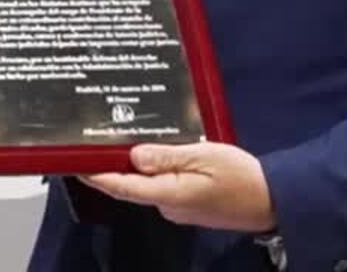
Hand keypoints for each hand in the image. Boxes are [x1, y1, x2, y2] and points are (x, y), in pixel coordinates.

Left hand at [78, 142, 275, 231]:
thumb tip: (134, 155)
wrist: (272, 200)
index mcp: (169, 194)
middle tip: (92, 141)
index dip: (96, 175)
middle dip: (111, 166)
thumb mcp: (205, 156)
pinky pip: (161, 185)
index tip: (74, 162)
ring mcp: (177, 207)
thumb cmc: (242, 177)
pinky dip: (151, 170)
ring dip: (132, 166)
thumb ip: (168, 156)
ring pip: (146, 184)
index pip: (122, 186)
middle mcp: (167, 205)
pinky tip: (150, 152)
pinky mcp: (187, 203)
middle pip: (130, 185)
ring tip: (117, 139)